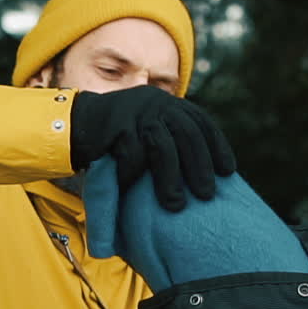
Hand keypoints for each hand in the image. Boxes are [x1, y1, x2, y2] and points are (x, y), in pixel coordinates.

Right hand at [70, 86, 236, 210]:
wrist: (79, 124)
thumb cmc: (122, 139)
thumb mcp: (152, 132)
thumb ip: (175, 143)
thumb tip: (208, 176)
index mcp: (169, 104)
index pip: (201, 123)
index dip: (217, 146)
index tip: (228, 172)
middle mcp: (156, 103)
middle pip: (187, 134)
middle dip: (199, 166)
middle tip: (207, 195)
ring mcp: (135, 112)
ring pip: (162, 146)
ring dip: (171, 178)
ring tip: (176, 205)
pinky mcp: (115, 125)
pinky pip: (132, 155)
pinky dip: (135, 176)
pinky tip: (135, 192)